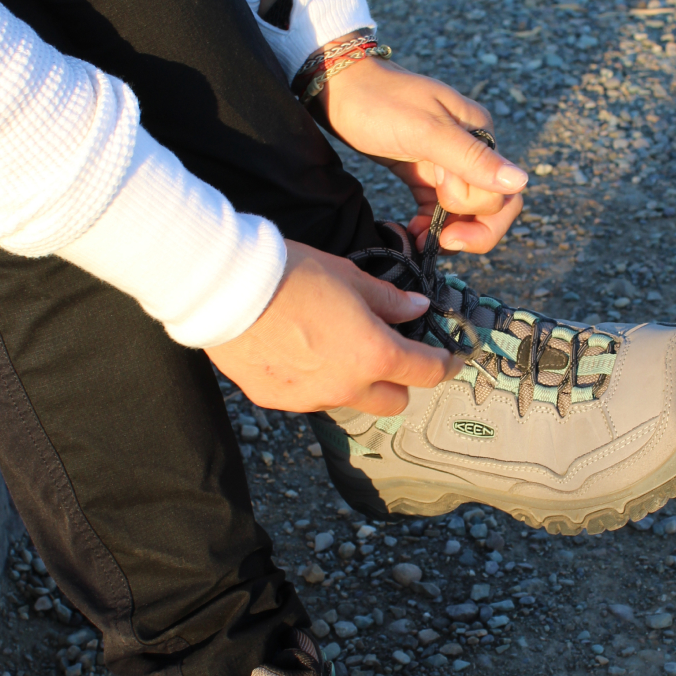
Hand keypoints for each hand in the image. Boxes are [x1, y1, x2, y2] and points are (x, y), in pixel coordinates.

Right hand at [205, 240, 455, 414]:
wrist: (225, 288)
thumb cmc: (291, 274)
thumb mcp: (349, 277)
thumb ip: (387, 300)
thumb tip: (416, 308)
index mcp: (374, 354)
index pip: (425, 372)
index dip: (444, 366)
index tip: (451, 362)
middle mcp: (346, 386)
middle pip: (392, 402)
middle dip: (397, 381)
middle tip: (387, 353)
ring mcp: (310, 399)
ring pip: (349, 401)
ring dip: (353, 383)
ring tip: (332, 346)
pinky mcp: (276, 401)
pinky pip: (309, 398)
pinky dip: (313, 381)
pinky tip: (296, 352)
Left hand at [317, 56, 527, 251]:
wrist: (337, 88)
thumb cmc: (380, 102)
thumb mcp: (426, 131)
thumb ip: (472, 159)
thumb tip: (521, 181)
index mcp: (480, 134)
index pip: (503, 193)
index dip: (477, 212)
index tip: (442, 209)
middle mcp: (470, 150)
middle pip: (490, 206)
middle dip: (467, 227)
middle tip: (435, 239)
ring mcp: (446, 164)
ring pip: (465, 212)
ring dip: (446, 232)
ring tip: (416, 239)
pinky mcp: (424, 174)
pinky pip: (439, 210)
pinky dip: (429, 227)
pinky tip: (412, 233)